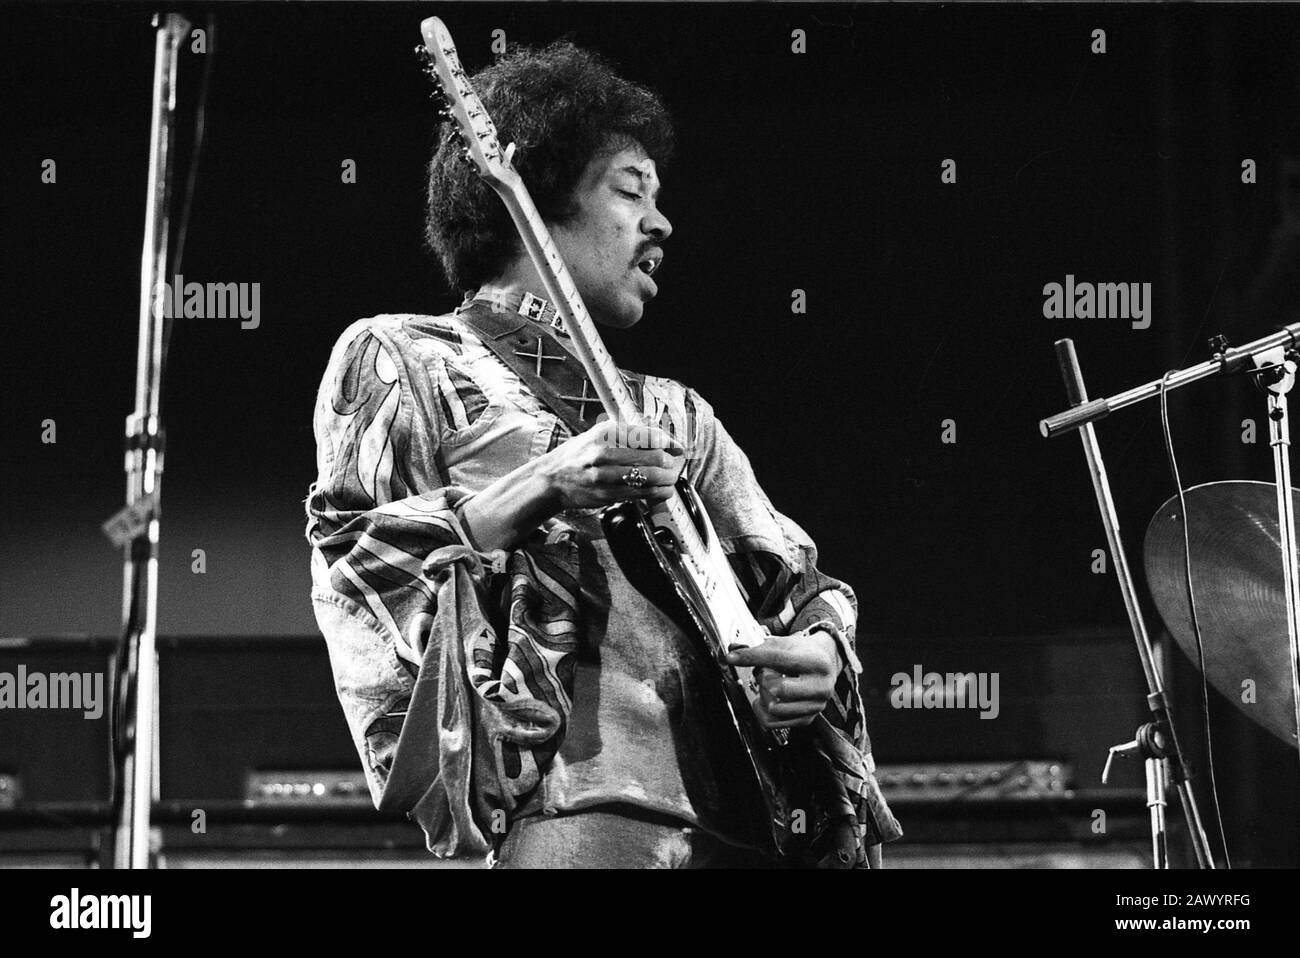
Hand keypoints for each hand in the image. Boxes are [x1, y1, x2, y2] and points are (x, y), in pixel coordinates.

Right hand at [538, 419, 684, 509]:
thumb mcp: (599, 433)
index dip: (669, 442)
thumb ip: (629, 434)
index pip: (648, 435)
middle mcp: (604, 453)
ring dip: (667, 479)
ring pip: (649, 478)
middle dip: (670, 462)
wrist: (552, 479)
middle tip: (674, 463)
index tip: (677, 447)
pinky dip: (657, 493)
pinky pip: (640, 494)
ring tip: (671, 478)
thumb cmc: (578, 454)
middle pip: (652, 457)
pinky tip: (662, 490)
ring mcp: (605, 476)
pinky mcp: (606, 495)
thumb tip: (661, 437)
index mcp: (605, 433)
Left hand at [725, 630, 841, 728]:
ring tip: (768, 684)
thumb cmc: (803, 653)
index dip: (751, 657)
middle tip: (764, 672)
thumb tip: (733, 651)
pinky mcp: (807, 719)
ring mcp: (816, 706)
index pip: (777, 659)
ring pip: (774, 707)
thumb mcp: (786, 643)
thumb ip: (759, 647)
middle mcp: (820, 687)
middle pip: (777, 688)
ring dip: (763, 694)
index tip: (732, 657)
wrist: (826, 664)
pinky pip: (773, 722)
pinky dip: (762, 710)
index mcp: (816, 663)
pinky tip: (765, 699)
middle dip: (762, 678)